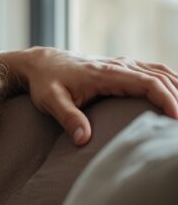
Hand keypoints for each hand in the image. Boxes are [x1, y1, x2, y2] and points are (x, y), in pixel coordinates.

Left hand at [0, 47, 177, 144]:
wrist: (41, 64)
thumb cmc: (45, 83)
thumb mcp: (50, 101)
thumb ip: (68, 118)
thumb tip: (83, 140)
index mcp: (106, 74)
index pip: (147, 83)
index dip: (166, 99)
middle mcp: (119, 65)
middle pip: (161, 78)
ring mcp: (123, 64)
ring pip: (161, 72)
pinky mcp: (123, 67)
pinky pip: (154, 72)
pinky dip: (170, 82)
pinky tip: (177, 95)